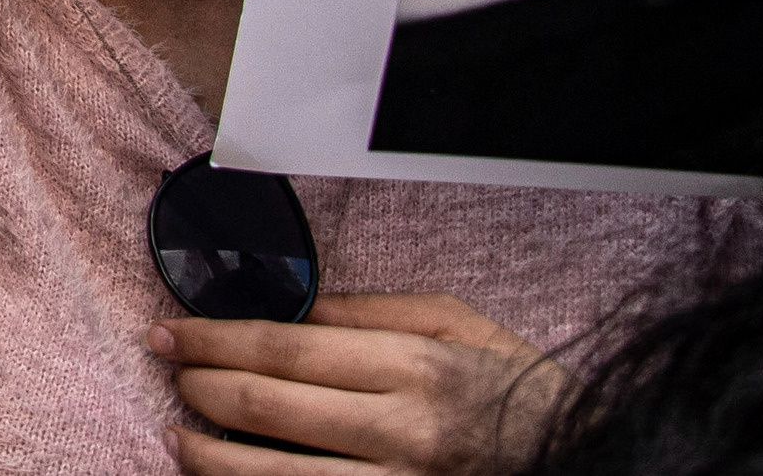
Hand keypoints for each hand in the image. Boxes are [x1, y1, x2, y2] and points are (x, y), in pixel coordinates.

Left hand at [162, 295, 564, 474]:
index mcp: (416, 369)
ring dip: (210, 458)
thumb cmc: (522, 393)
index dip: (213, 340)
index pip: (284, 348)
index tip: (170, 333)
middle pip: (268, 409)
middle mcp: (406, 433)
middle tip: (168, 372)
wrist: (594, 457)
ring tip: (176, 437)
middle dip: (199, 389)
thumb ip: (370, 312)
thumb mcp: (459, 327)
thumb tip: (289, 303)